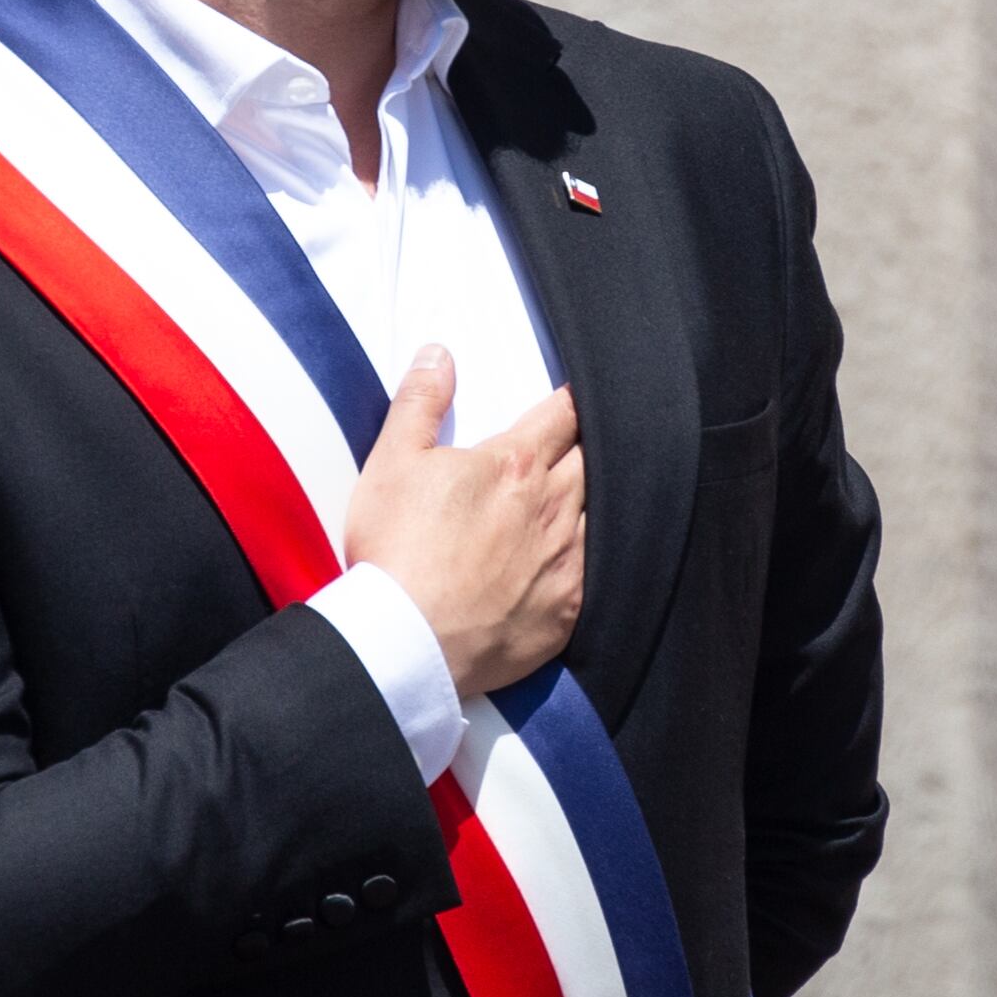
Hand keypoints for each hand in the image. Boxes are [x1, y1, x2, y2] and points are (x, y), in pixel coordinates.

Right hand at [341, 349, 584, 698]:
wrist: (409, 641)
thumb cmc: (396, 550)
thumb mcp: (393, 462)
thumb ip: (420, 402)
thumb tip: (440, 354)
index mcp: (516, 465)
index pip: (563, 415)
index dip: (574, 401)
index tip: (583, 395)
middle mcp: (554, 508)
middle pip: (592, 461)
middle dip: (592, 447)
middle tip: (592, 441)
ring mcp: (567, 562)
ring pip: (603, 516)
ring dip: (597, 501)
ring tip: (592, 496)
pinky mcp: (569, 612)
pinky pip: (599, 575)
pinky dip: (595, 560)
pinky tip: (585, 561)